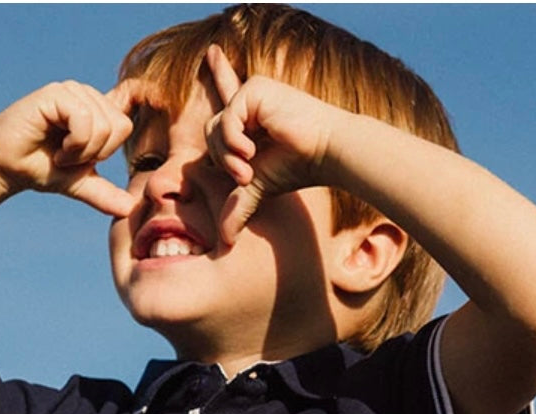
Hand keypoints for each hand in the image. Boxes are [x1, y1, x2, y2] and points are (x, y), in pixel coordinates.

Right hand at [0, 78, 148, 217]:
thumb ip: (105, 193)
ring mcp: (72, 91)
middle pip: (119, 127)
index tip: (89, 153)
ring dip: (81, 152)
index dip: (113, 144)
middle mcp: (87, 96)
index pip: (126, 122)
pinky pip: (84, 120)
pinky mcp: (57, 93)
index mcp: (97, 111)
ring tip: (61, 153)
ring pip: (103, 125)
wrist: (6, 166)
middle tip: (69, 158)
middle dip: (95, 154)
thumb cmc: (41, 169)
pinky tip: (58, 148)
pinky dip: (74, 143)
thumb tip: (130, 209)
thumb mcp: (79, 183)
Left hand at [203, 46, 335, 244]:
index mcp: (251, 120)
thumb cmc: (297, 168)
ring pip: (215, 127)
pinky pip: (227, 118)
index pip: (226, 98)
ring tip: (249, 166)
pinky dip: (233, 141)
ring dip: (228, 154)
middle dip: (223, 159)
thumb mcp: (259, 187)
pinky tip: (251, 150)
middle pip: (211, 132)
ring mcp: (252, 94)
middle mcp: (250, 104)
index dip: (219, 74)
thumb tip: (226, 240)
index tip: (212, 51)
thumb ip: (237, 206)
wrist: (325, 153)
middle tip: (245, 175)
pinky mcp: (256, 90)